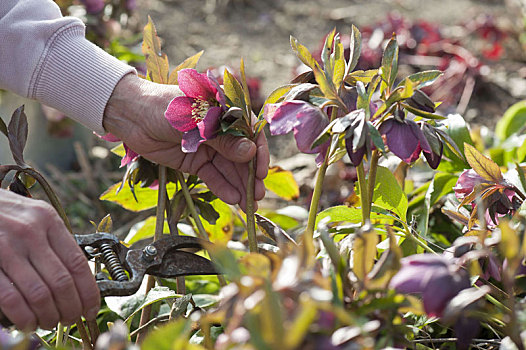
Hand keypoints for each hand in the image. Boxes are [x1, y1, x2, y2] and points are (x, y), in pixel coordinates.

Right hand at [0, 190, 99, 329]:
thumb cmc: (4, 212)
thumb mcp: (34, 216)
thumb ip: (54, 240)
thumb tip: (79, 277)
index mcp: (48, 221)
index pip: (78, 263)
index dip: (88, 292)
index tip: (91, 308)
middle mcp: (31, 232)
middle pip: (62, 282)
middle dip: (70, 309)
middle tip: (71, 320)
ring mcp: (7, 247)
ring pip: (39, 293)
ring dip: (48, 316)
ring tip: (50, 323)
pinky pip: (11, 297)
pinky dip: (23, 316)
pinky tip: (28, 323)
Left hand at [103, 73, 269, 210]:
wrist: (131, 115)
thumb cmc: (164, 107)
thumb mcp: (196, 122)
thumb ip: (222, 139)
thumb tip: (250, 153)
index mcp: (225, 113)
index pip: (250, 133)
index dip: (259, 153)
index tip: (261, 171)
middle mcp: (220, 131)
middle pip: (242, 156)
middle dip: (250, 176)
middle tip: (258, 195)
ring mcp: (208, 148)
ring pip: (229, 170)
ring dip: (240, 186)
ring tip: (250, 205)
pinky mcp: (194, 162)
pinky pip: (212, 177)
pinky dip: (222, 188)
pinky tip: (233, 199)